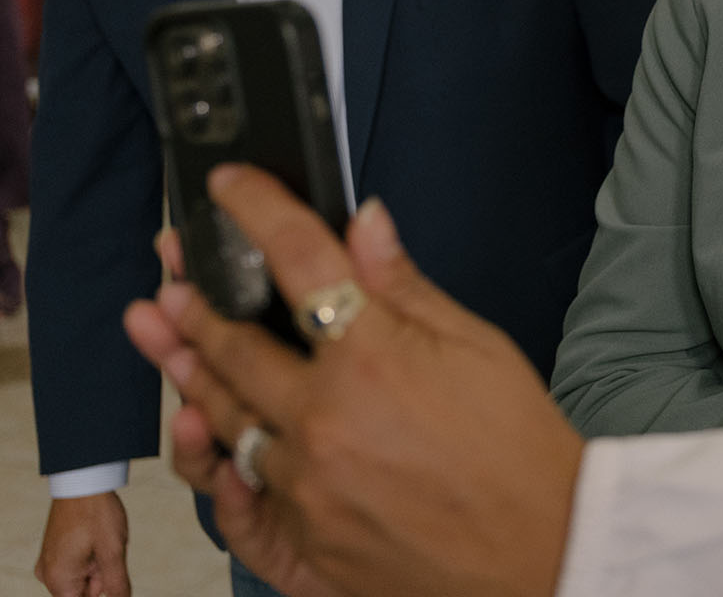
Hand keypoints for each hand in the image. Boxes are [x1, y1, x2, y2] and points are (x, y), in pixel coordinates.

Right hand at [36, 492, 129, 596]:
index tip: (107, 568)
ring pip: (84, 576)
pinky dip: (93, 555)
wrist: (83, 479)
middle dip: (103, 576)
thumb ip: (116, 585)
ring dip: (100, 564)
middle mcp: (49, 575)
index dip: (102, 591)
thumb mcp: (113, 552)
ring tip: (101, 539)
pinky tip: (96, 536)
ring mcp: (50, 562)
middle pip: (85, 591)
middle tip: (107, 549)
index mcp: (59, 581)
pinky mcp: (55, 551)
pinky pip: (78, 563)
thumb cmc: (97, 514)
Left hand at [123, 164, 585, 596]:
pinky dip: (219, 464)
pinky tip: (205, 435)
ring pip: (223, 421)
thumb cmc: (519, 450)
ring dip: (188, 375)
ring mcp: (305, 487)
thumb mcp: (478, 346)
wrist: (542, 551)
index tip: (231, 187)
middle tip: (169, 279)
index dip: (258, 212)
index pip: (299, 261)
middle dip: (194, 302)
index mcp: (373, 361)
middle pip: (232, 346)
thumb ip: (404, 286)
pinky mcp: (303, 541)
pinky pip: (239, 497)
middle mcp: (324, 423)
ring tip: (166, 341)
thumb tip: (364, 222)